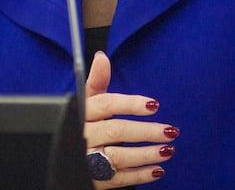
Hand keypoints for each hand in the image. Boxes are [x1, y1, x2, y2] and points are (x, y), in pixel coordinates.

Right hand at [84, 51, 178, 186]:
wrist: (64, 157)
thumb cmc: (81, 124)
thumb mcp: (85, 103)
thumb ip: (96, 82)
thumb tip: (102, 57)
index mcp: (81, 113)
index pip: (106, 105)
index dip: (130, 104)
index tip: (154, 104)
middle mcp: (82, 135)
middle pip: (115, 131)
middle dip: (145, 131)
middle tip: (170, 131)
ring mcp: (87, 159)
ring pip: (118, 156)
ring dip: (146, 154)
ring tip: (168, 150)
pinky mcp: (93, 179)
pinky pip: (118, 179)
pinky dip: (139, 175)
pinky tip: (157, 170)